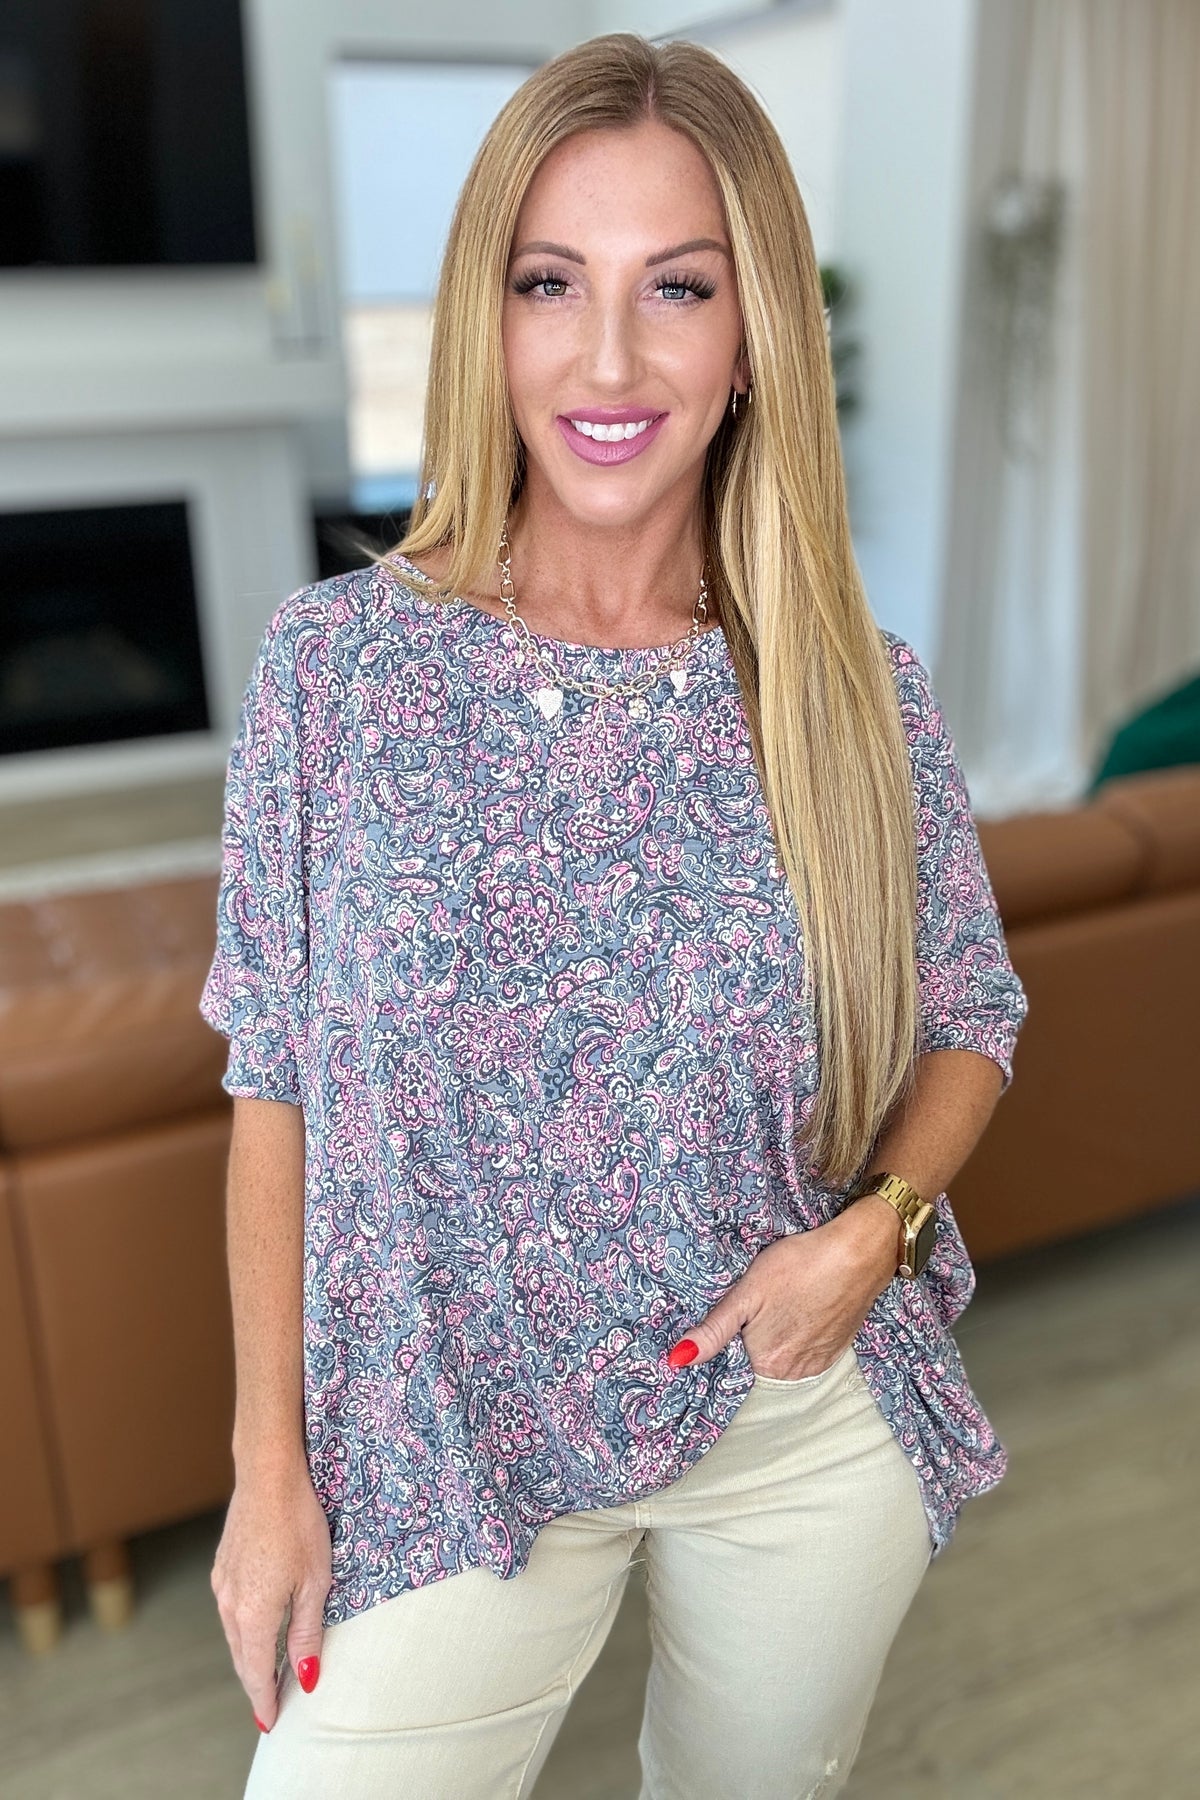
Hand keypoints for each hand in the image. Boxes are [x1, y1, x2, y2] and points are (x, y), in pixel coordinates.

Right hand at [211, 1455, 332, 1733]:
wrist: (268, 1476)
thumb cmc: (299, 1524)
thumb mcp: (314, 1582)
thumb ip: (307, 1632)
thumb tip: (305, 1676)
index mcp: (253, 1615)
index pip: (258, 1673)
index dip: (265, 1700)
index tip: (271, 1722)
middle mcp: (230, 1604)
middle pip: (243, 1658)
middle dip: (257, 1683)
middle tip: (271, 1706)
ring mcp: (222, 1584)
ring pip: (235, 1634)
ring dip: (251, 1656)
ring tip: (268, 1673)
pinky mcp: (222, 1567)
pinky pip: (231, 1611)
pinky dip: (245, 1629)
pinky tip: (257, 1628)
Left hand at [666, 1198, 899, 1378]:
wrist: (857, 1253)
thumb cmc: (798, 1265)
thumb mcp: (747, 1293)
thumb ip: (714, 1330)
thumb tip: (678, 1361)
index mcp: (766, 1363)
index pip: (733, 1360)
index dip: (732, 1335)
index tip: (738, 1312)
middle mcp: (793, 1374)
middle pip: (759, 1358)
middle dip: (754, 1334)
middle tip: (763, 1300)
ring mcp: (818, 1364)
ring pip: (784, 1354)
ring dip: (779, 1334)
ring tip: (783, 1302)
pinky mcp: (836, 1351)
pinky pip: (806, 1350)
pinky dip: (800, 1333)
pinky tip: (801, 1306)